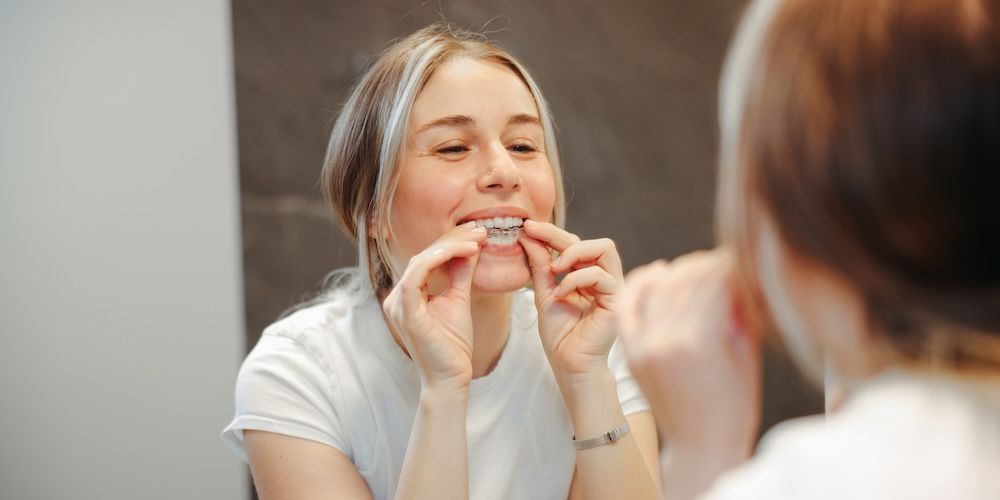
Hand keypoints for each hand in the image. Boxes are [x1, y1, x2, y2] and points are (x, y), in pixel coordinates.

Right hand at [381, 222, 486, 391]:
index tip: (479, 233)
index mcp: (408, 294)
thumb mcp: (460, 300)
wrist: (452, 378)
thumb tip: (471, 247)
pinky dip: (439, 259)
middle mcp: (397, 297)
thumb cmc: (454, 346)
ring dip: (451, 246)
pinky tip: (464, 251)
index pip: (428, 259)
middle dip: (454, 240)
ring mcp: (399, 304)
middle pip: (424, 256)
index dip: (452, 243)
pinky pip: (416, 276)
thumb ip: (461, 274)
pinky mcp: (406, 312)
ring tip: (478, 239)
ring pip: (421, 261)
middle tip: (481, 230)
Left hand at [519, 220, 623, 381]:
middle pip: (591, 240)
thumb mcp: (544, 293)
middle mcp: (604, 278)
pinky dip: (577, 279)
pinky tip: (562, 294)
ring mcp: (614, 287)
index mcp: (587, 276)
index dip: (551, 232)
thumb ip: (540, 266)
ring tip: (554, 268)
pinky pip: (601, 275)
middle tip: (535, 237)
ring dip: (574, 253)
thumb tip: (528, 237)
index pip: (573, 244)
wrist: (569, 364)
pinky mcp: (618, 299)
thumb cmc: (560, 335)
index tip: (527, 226)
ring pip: (604, 248)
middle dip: (561, 235)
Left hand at [618, 248, 760, 458]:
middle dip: (701, 266)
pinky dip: (639, 285)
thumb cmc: (735, 407)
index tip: (735, 259)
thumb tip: (735, 275)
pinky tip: (656, 274)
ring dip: (674, 271)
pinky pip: (628, 307)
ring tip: (690, 268)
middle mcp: (666, 340)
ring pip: (654, 289)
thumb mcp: (745, 356)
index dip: (725, 266)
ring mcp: (644, 347)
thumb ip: (739, 313)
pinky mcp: (632, 355)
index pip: (710, 283)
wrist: (701, 447)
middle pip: (681, 281)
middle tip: (716, 262)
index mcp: (700, 342)